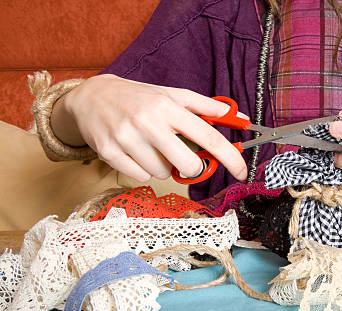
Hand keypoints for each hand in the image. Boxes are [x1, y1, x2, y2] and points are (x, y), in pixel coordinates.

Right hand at [59, 74, 247, 181]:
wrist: (92, 97)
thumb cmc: (140, 98)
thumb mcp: (173, 95)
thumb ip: (208, 107)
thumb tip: (240, 118)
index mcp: (169, 107)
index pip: (209, 137)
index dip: (230, 158)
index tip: (242, 172)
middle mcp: (148, 122)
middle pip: (188, 164)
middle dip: (191, 167)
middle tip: (181, 156)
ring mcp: (127, 138)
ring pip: (163, 173)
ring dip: (163, 166)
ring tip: (151, 147)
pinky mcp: (109, 153)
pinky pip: (141, 177)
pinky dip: (143, 170)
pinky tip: (136, 153)